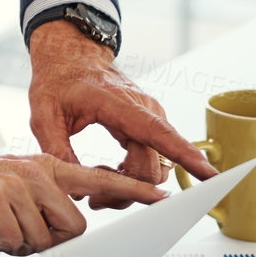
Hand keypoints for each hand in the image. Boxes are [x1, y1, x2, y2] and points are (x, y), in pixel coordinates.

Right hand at [0, 151, 166, 255]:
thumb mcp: (13, 186)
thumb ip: (45, 200)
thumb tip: (72, 230)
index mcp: (47, 164)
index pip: (100, 177)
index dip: (134, 188)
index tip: (165, 197)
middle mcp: (38, 169)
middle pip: (77, 226)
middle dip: (52, 242)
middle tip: (21, 237)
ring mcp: (18, 182)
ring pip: (47, 238)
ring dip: (22, 246)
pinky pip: (16, 241)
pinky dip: (0, 246)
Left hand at [27, 21, 217, 208]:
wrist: (70, 56)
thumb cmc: (57, 81)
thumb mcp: (43, 114)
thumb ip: (57, 149)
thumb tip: (77, 187)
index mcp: (119, 104)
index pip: (159, 133)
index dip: (185, 156)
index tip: (212, 176)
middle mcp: (145, 110)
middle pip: (152, 168)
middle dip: (129, 192)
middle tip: (94, 200)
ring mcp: (151, 117)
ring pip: (156, 168)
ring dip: (133, 185)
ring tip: (98, 182)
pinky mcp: (150, 124)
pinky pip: (153, 159)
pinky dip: (136, 173)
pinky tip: (112, 171)